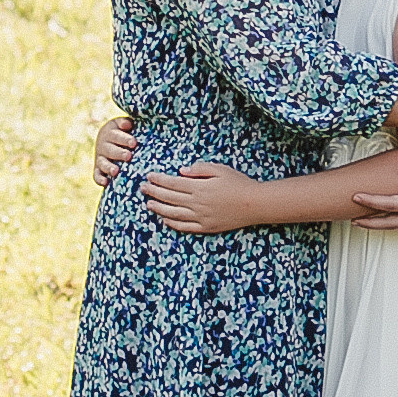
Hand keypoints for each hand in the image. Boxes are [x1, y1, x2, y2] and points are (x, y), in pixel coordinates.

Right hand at [93, 114, 137, 187]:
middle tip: (129, 156)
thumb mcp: (123, 124)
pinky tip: (106, 183)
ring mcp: (100, 158)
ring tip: (116, 171)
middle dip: (119, 153)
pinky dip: (99, 179)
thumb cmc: (124, 131)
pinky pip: (96, 175)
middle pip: (110, 150)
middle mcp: (102, 145)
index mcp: (109, 132)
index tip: (134, 143)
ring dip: (109, 167)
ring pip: (103, 163)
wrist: (110, 139)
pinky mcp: (98, 169)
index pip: (116, 135)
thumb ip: (125, 122)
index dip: (124, 139)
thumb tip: (127, 124)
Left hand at [144, 163, 260, 233]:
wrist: (255, 204)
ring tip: (148, 204)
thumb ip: (200, 169)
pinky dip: (172, 224)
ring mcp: (200, 217)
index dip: (159, 180)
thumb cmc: (238, 183)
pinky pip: (184, 227)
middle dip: (154, 192)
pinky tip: (164, 220)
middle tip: (142, 188)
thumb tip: (181, 171)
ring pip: (173, 214)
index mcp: (199, 187)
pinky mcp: (206, 227)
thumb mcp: (220, 169)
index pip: (172, 183)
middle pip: (169, 198)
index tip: (149, 176)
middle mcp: (197, 203)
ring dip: (158, 208)